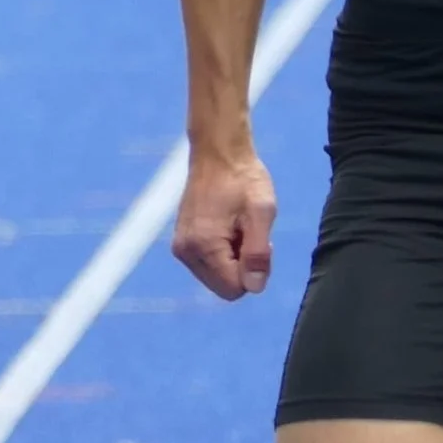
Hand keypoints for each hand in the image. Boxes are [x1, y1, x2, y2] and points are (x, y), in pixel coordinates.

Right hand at [173, 143, 276, 299]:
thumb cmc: (244, 179)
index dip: (254, 270)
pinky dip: (223, 252)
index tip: (258, 239)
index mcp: (203, 246)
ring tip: (238, 225)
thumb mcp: (262, 213)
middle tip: (248, 231)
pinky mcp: (182, 243)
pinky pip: (209, 264)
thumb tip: (254, 288)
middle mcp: (185, 252)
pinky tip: (228, 225)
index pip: (234, 289)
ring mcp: (181, 248)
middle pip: (225, 286)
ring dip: (234, 258)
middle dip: (243, 267)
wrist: (219, 153)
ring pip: (217, 277)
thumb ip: (258, 253)